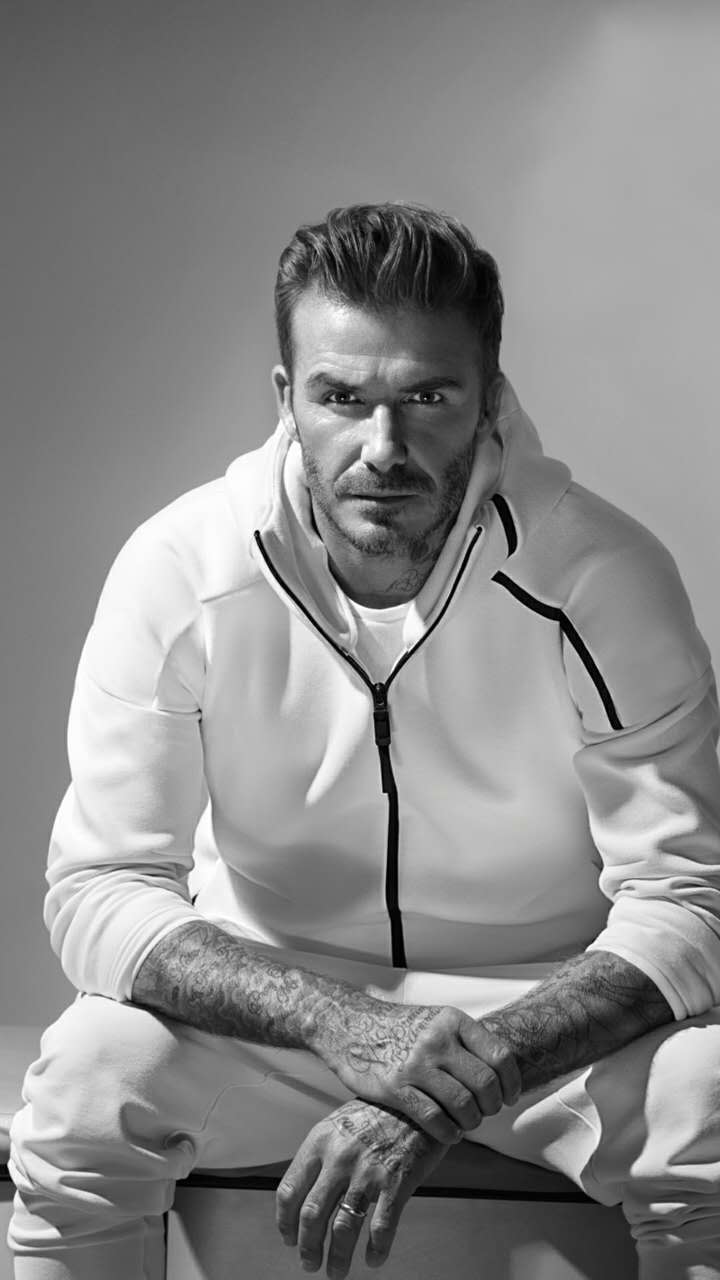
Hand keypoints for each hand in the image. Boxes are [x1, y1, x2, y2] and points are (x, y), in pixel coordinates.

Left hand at [276, 1098, 448, 1277]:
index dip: (285, 1222)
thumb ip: (321, 1154)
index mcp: (320, 1141)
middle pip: (312, 1215)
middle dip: (307, 1247)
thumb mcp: (340, 1122)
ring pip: (343, 1228)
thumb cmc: (379, 1111)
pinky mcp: (396, 1182)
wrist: (418, 1099)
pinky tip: (373, 1259)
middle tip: (309, 1263)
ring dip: (337, 1257)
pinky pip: (381, 1228)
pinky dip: (376, 1250)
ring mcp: (368, 1171)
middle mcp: (340, 1157)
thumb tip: (304, 1191)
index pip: (289, 1190)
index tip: (289, 1237)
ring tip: (336, 1271)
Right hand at [311, 996, 520, 1142]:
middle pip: (485, 1084)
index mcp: (452, 1021)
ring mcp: (415, 1064)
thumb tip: (500, 1074)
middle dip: (492, 1106)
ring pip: (463, 1105)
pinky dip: (449, 1133)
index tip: (510, 1096)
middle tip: (486, 1112)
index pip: (499, 1056)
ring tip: (467, 1123)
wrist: (350, 1026)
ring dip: (471, 1122)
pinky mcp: (395, 1087)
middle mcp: (437, 1040)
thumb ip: (465, 1042)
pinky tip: (449, 1133)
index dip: (512, 1083)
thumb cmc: (399, 1029)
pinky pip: (434, 1119)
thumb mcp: (435, 1021)